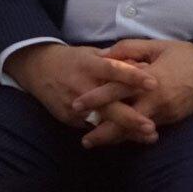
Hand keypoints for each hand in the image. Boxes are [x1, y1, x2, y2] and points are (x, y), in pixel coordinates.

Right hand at [4, 44, 157, 144]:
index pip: (114, 70)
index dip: (133, 77)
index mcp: (90, 65)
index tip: (153, 84)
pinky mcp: (69, 119)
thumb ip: (117, 60)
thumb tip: (144, 65)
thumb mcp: (93, 53)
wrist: (39, 69)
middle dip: (130, 118)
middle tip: (151, 127)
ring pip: (103, 122)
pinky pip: (94, 128)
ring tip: (149, 137)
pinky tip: (131, 138)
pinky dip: (112, 133)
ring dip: (126, 131)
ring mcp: (74, 105)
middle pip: (108, 105)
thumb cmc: (74, 60)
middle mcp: (82, 85)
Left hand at [79, 40, 192, 148]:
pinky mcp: (172, 120)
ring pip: (135, 130)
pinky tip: (120, 138)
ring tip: (96, 142)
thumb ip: (129, 48)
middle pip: (124, 120)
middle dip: (102, 132)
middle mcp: (156, 100)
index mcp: (149, 79)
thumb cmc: (187, 55)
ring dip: (115, 138)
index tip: (76, 105)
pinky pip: (148, 129)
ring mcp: (165, 113)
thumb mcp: (158, 46)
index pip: (117, 90)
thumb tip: (104, 55)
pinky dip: (132, 134)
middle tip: (83, 140)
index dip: (95, 98)